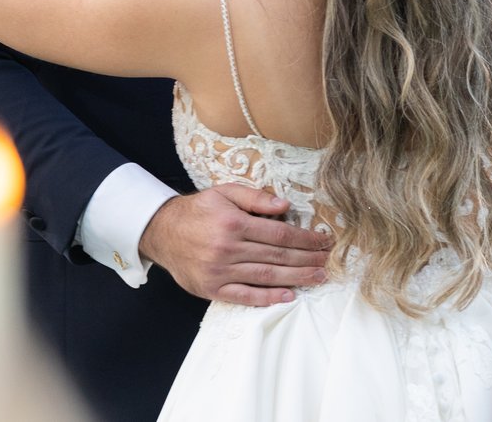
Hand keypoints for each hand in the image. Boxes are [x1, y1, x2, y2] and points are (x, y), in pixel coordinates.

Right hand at [138, 183, 331, 305]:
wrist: (161, 232)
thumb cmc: (198, 210)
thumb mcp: (224, 192)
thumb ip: (254, 197)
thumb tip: (285, 206)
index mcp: (234, 223)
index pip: (280, 234)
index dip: (306, 239)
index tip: (324, 241)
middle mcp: (228, 248)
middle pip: (278, 257)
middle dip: (308, 259)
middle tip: (329, 262)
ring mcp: (220, 271)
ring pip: (266, 277)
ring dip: (296, 278)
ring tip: (318, 278)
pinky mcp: (212, 288)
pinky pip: (245, 296)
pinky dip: (268, 298)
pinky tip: (288, 296)